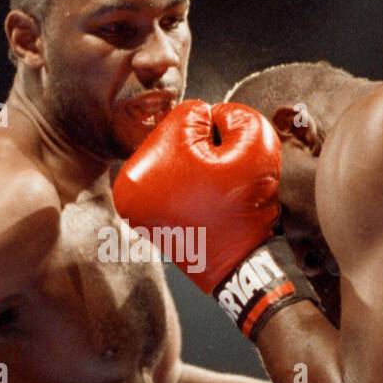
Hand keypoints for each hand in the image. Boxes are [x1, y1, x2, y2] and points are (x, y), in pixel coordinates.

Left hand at [114, 100, 316, 337]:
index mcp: (143, 166)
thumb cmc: (246, 208)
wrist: (244, 268)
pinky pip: (174, 181)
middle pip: (179, 136)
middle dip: (207, 150)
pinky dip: (192, 186)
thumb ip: (236, 115)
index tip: (226, 164)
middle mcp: (127, 186)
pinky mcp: (145, 217)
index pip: (191, 114)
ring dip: (200, 167)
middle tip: (222, 182)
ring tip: (213, 195)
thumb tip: (214, 116)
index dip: (221, 133)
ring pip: (178, 157)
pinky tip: (205, 205)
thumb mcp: (255, 145)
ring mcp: (133, 205)